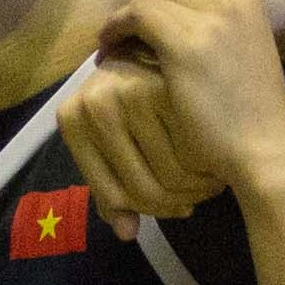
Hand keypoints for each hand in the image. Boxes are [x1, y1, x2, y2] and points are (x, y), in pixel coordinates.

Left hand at [58, 36, 237, 221]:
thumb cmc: (134, 106)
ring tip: (205, 186)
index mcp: (71, 118)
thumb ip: (115, 193)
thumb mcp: (112, 146)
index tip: (168, 210)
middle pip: (141, 189)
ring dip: (193, 191)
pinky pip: (188, 151)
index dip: (142, 211)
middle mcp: (93, 101)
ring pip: (168, 174)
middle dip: (171, 206)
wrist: (162, 51)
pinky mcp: (165, 83)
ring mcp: (129, 89)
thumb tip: (126, 233)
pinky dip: (204, 167)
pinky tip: (213, 163)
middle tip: (191, 203)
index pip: (112, 195)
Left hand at [102, 0, 284, 207]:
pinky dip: (115, 28)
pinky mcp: (184, 44)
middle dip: (139, 2)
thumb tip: (180, 21)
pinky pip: (136, 16)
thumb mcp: (245, 51)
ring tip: (111, 44)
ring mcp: (209, 18)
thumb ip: (219, 29)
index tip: (146, 16)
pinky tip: (108, 50)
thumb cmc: (254, 115)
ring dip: (122, 17)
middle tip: (124, 32)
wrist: (266, 148)